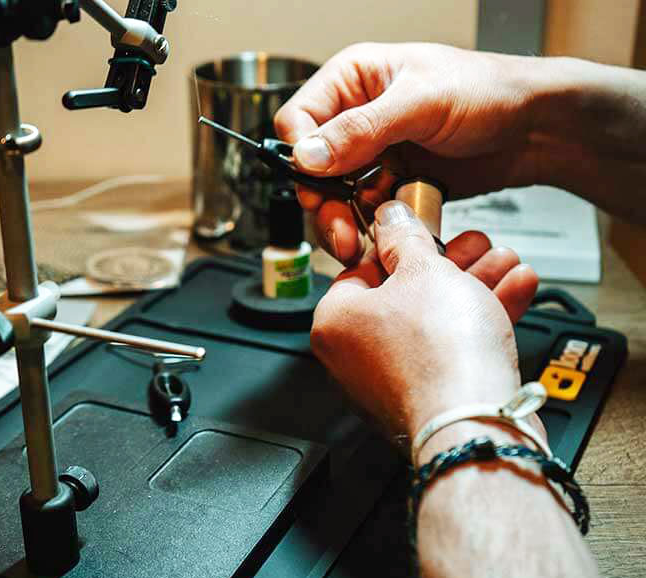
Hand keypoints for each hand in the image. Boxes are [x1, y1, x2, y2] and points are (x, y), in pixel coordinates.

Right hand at [275, 42, 543, 263]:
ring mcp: (375, 154)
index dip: (301, 157)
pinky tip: (385, 235)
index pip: (298, 121)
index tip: (319, 187)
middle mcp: (357, 118)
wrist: (533, 130)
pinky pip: (366, 212)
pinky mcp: (393, 184)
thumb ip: (361, 129)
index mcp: (354, 80)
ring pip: (336, 197)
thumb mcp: (421, 103)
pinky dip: (371, 228)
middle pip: (312, 169)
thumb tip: (307, 155)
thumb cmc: (489, 93)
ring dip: (345, 223)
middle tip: (341, 231)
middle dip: (323, 204)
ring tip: (363, 242)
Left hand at [310, 200, 536, 441]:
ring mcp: (392, 383)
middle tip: (476, 245)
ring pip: (435, 322)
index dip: (401, 245)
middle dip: (452, 263)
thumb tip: (393, 218)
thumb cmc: (437, 354)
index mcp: (335, 323)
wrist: (473, 421)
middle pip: (405, 295)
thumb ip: (407, 237)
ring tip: (507, 262)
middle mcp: (356, 358)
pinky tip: (515, 291)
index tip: (428, 231)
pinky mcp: (429, 399)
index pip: (362, 269)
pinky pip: (453, 351)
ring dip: (476, 286)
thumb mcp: (424, 269)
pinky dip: (482, 321)